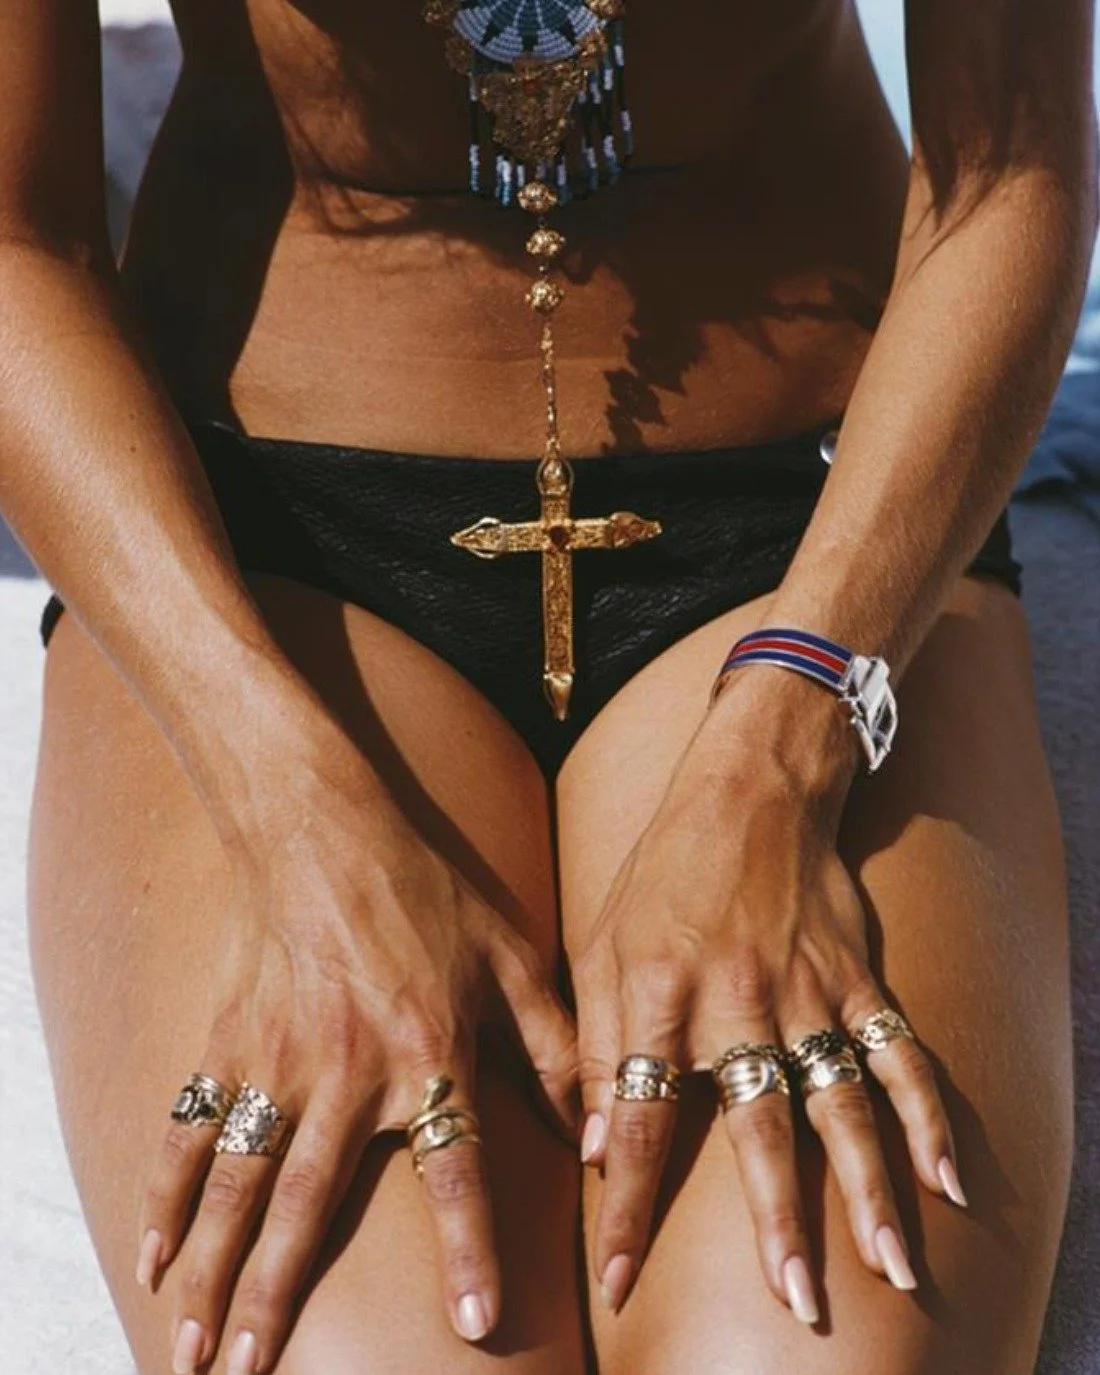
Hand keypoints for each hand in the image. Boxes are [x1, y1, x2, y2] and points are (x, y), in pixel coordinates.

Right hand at [135, 740, 576, 1373]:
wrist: (321, 823)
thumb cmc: (424, 887)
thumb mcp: (510, 953)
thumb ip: (557, 1043)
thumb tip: (601, 1127)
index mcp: (429, 1050)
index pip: (454, 1166)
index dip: (470, 1247)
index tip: (476, 1327)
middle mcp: (348, 1070)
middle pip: (310, 1204)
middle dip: (279, 1298)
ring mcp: (277, 1059)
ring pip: (239, 1184)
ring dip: (214, 1270)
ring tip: (195, 1350)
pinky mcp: (229, 1041)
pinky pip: (190, 1129)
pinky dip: (168, 1194)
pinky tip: (155, 1253)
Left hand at [572, 674, 962, 1320]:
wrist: (749, 790)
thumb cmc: (662, 873)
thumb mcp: (600, 945)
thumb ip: (597, 1044)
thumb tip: (593, 1146)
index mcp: (660, 995)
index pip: (641, 1119)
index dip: (626, 1202)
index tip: (616, 1277)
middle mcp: (737, 1001)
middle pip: (760, 1128)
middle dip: (778, 1222)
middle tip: (799, 1302)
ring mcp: (806, 992)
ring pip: (843, 1104)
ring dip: (871, 1190)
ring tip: (895, 1268)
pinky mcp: (855, 979)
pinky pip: (898, 1053)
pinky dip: (928, 1115)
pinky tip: (949, 1180)